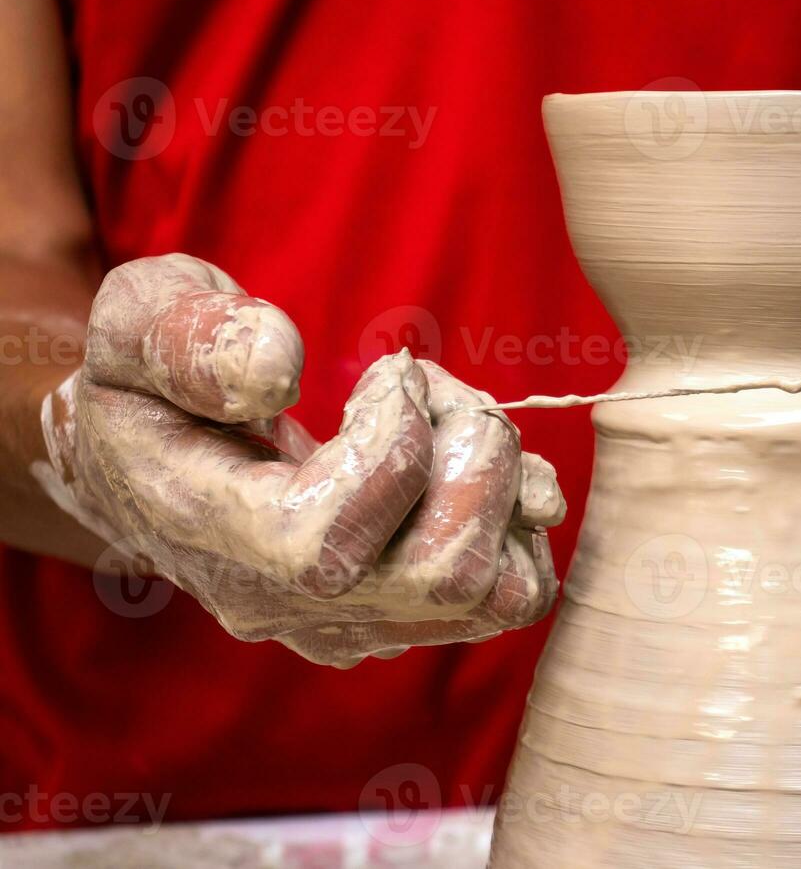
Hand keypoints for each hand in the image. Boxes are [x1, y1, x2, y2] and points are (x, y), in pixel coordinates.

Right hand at [37, 254, 563, 666]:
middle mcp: (287, 605)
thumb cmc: (149, 378)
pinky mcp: (400, 617)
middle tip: (433, 390)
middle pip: (445, 577)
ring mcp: (351, 623)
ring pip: (500, 591)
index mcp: (210, 534)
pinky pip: (512, 588)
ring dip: (505, 484)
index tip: (388, 372)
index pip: (330, 544)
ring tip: (452, 421)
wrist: (147, 462)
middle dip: (477, 456)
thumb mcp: (139, 321)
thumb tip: (276, 371)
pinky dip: (519, 513)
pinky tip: (464, 457)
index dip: (395, 442)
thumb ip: (189, 337)